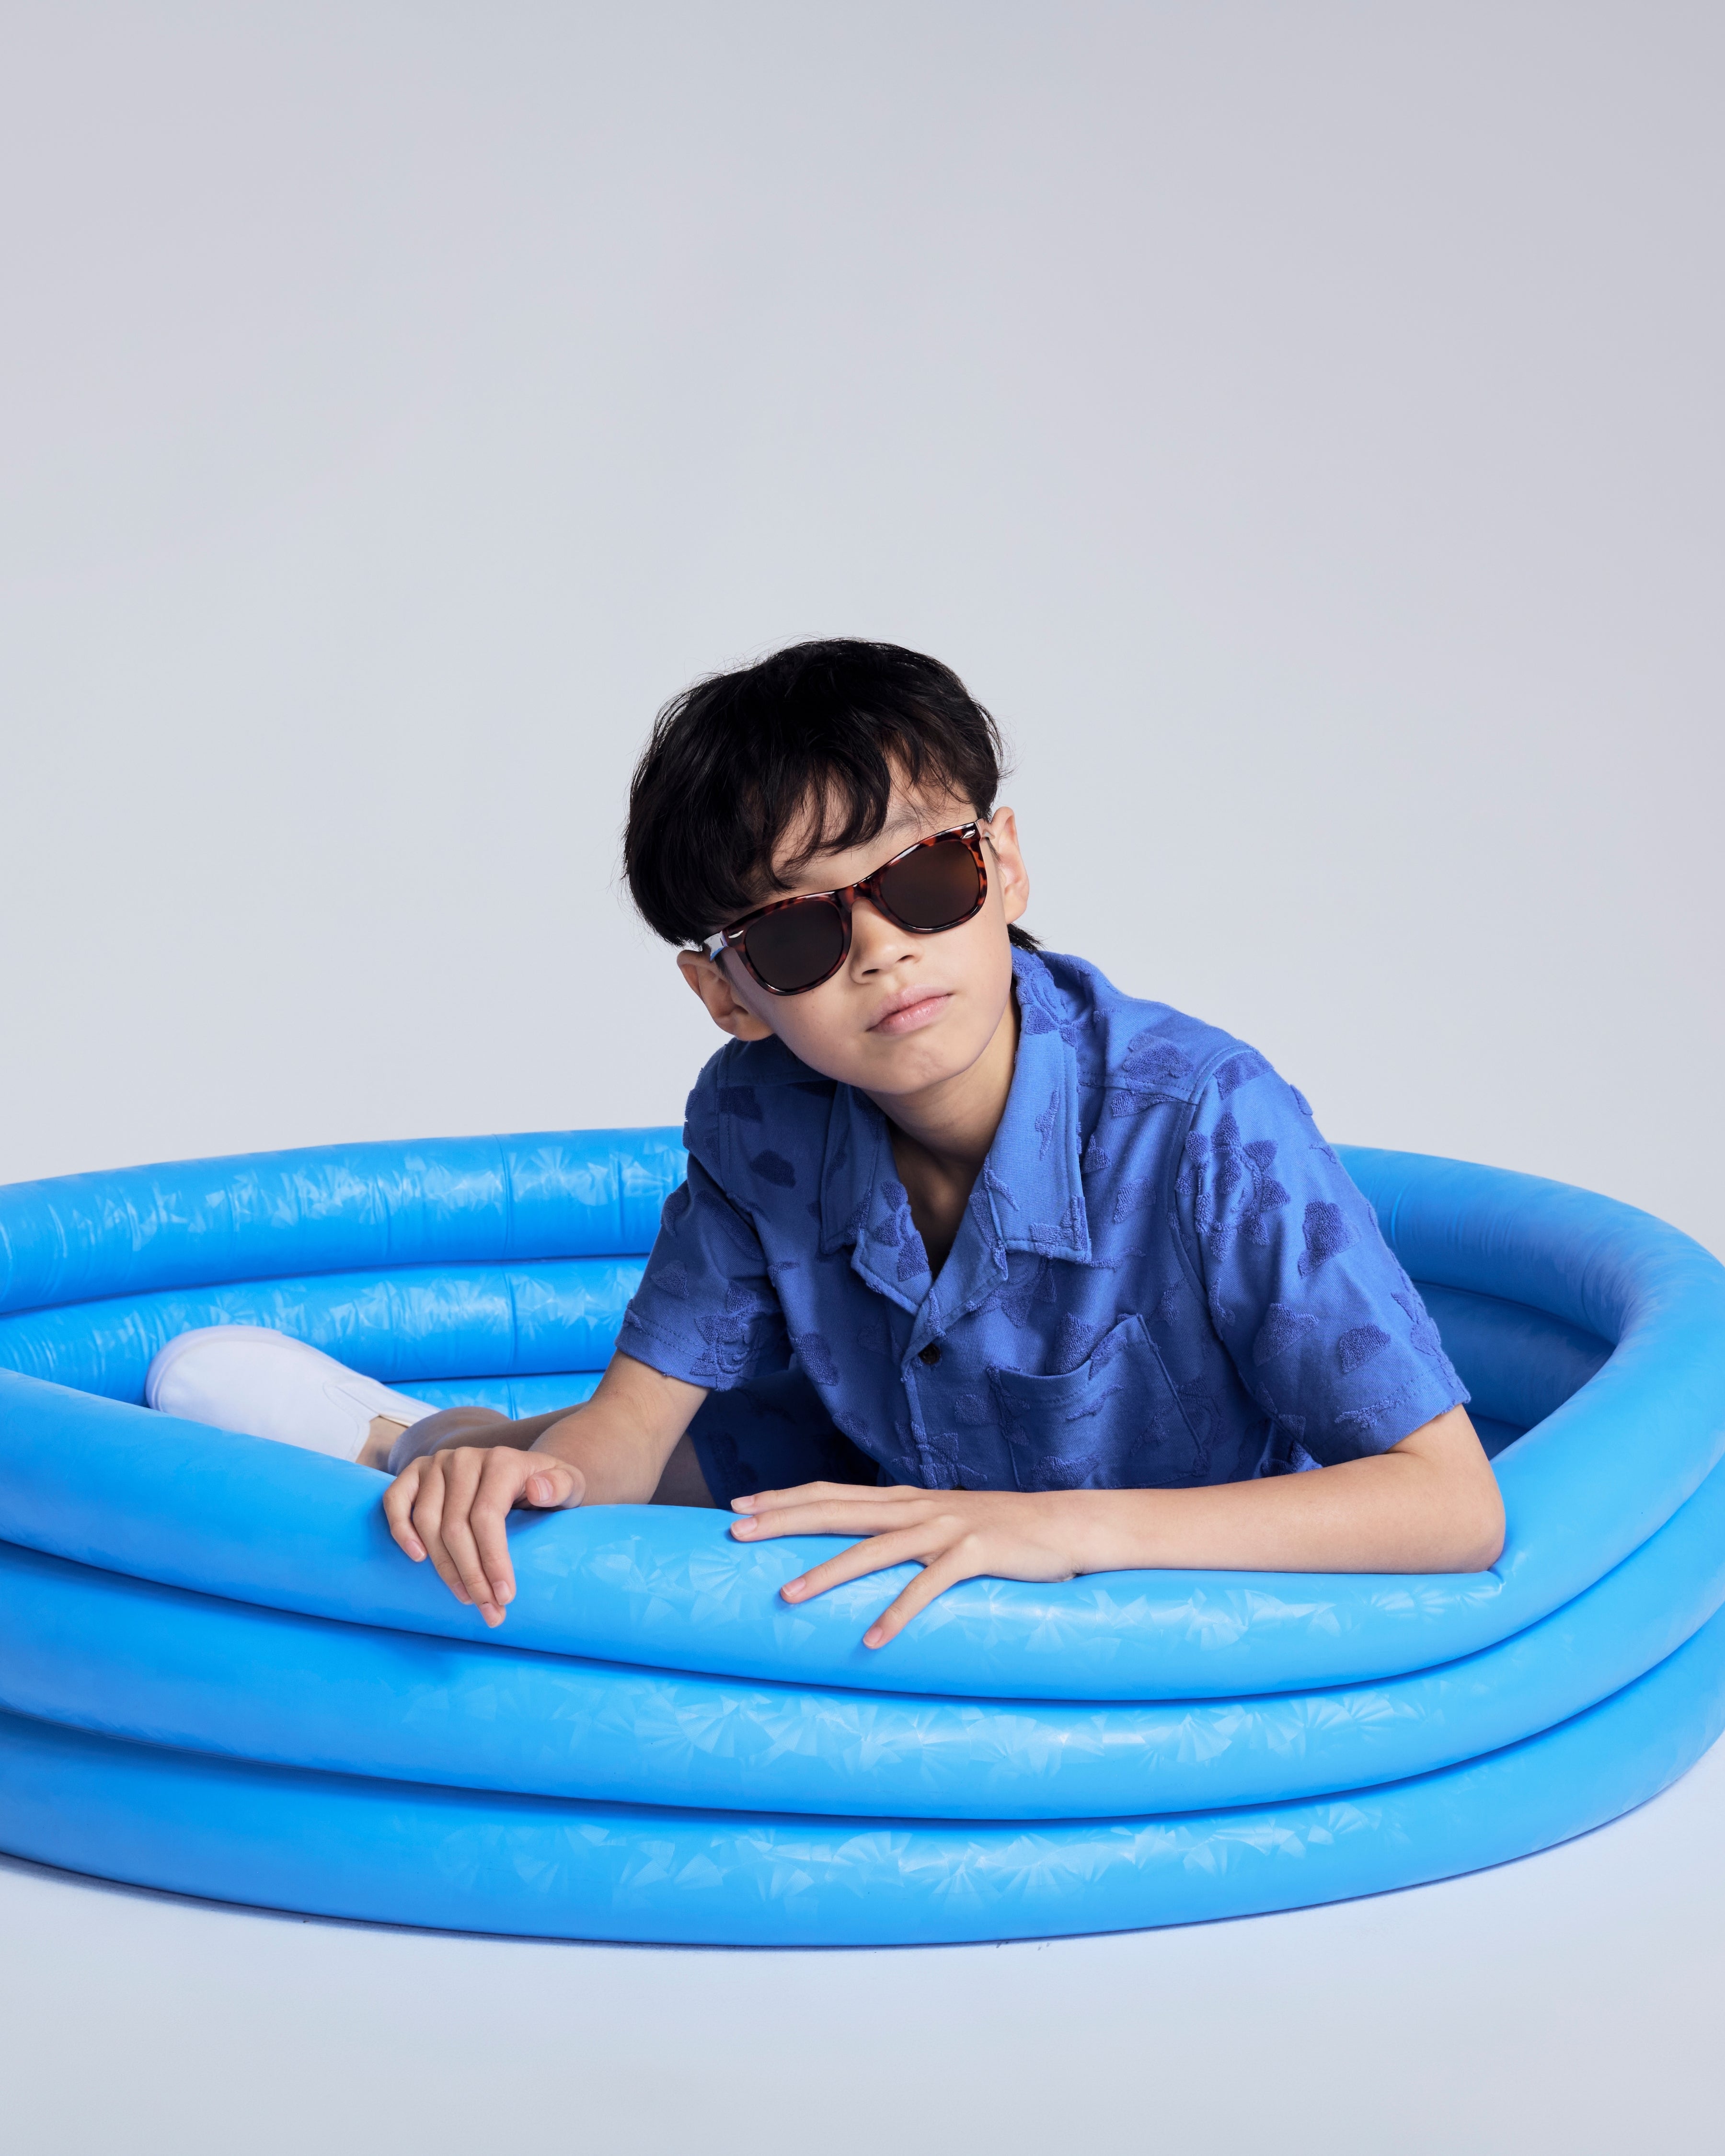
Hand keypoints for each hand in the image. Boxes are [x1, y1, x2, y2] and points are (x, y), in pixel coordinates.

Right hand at [383, 1446, 582, 1625]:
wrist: (525, 1468)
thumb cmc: (546, 1485)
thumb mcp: (569, 1484)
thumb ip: (561, 1485)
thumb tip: (538, 1490)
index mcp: (502, 1461)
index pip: (487, 1517)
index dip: (492, 1560)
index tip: (505, 1596)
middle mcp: (466, 1458)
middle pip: (456, 1526)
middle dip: (471, 1575)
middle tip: (488, 1610)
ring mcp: (438, 1463)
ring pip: (427, 1521)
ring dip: (443, 1567)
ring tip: (465, 1596)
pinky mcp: (416, 1471)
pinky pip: (395, 1499)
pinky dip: (400, 1529)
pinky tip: (417, 1558)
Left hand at [729, 1481, 1093, 1647]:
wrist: (1065, 1525)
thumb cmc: (1000, 1530)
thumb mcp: (942, 1522)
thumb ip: (902, 1529)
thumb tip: (858, 1548)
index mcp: (905, 1500)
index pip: (831, 1492)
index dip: (784, 1497)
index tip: (738, 1504)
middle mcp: (917, 1508)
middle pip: (837, 1510)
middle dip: (783, 1520)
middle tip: (735, 1532)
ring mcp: (946, 1529)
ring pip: (874, 1549)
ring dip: (827, 1573)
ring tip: (786, 1596)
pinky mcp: (975, 1554)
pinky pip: (929, 1588)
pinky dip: (899, 1614)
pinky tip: (873, 1641)